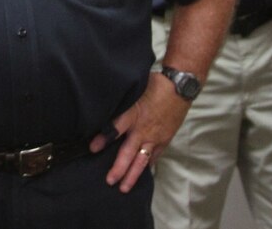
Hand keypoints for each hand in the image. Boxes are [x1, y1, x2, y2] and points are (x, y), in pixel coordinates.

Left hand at [88, 72, 188, 193]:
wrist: (179, 87)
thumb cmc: (154, 84)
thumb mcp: (133, 90)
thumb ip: (121, 103)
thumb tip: (104, 107)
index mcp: (133, 114)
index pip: (115, 129)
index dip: (103, 139)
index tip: (92, 148)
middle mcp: (143, 129)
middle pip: (128, 152)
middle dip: (118, 168)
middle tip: (109, 180)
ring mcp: (155, 136)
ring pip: (142, 160)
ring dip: (132, 174)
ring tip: (124, 187)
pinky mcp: (165, 139)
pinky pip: (154, 155)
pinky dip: (147, 164)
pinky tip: (141, 171)